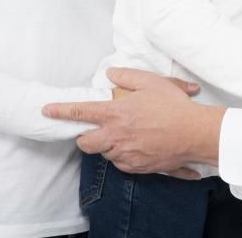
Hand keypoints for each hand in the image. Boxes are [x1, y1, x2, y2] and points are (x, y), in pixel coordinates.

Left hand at [43, 68, 221, 175]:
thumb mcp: (151, 82)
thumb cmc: (174, 106)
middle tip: (96, 128)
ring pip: (105, 153)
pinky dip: (124, 155)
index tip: (47, 110)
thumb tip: (111, 73)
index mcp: (115, 114)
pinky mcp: (137, 167)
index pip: (80, 112)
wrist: (194, 133)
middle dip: (84, 136)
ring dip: (109, 144)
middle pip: (85, 143)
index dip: (60, 111)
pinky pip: (121, 163)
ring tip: (128, 133)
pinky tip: (139, 145)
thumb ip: (126, 76)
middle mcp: (116, 137)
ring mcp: (125, 155)